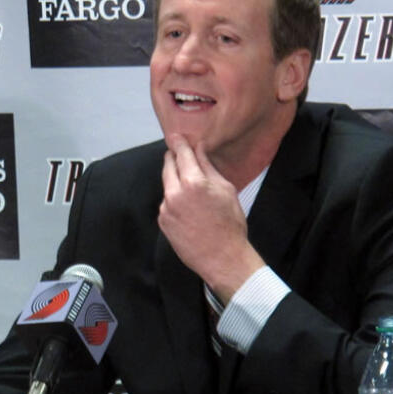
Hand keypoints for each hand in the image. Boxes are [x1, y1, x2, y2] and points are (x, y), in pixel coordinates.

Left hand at [159, 134, 264, 301]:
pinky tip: (188, 208)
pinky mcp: (162, 221)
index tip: (176, 135)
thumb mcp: (225, 190)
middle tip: (179, 153)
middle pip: (168, 165)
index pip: (182, 153)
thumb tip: (199, 149)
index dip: (179, 142)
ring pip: (167, 185)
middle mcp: (174, 193)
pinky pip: (166, 202)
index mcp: (193, 182)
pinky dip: (174, 199)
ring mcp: (165, 208)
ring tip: (192, 188)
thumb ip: (209, 167)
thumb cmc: (230, 224)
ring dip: (175, 181)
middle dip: (174, 158)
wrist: (222, 258)